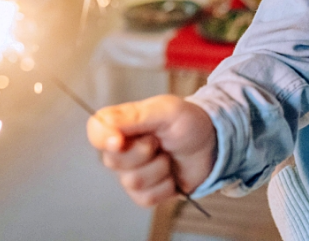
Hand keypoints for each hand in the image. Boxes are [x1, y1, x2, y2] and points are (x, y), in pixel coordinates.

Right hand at [87, 95, 216, 206]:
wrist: (213, 144)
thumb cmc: (189, 122)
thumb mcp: (166, 110)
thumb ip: (133, 116)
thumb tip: (101, 125)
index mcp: (122, 124)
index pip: (95, 131)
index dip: (103, 138)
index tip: (120, 141)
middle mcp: (121, 149)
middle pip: (113, 160)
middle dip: (145, 151)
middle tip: (161, 140)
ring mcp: (131, 172)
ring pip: (133, 181)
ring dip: (160, 167)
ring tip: (169, 154)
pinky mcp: (144, 193)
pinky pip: (145, 198)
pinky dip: (165, 185)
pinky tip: (172, 173)